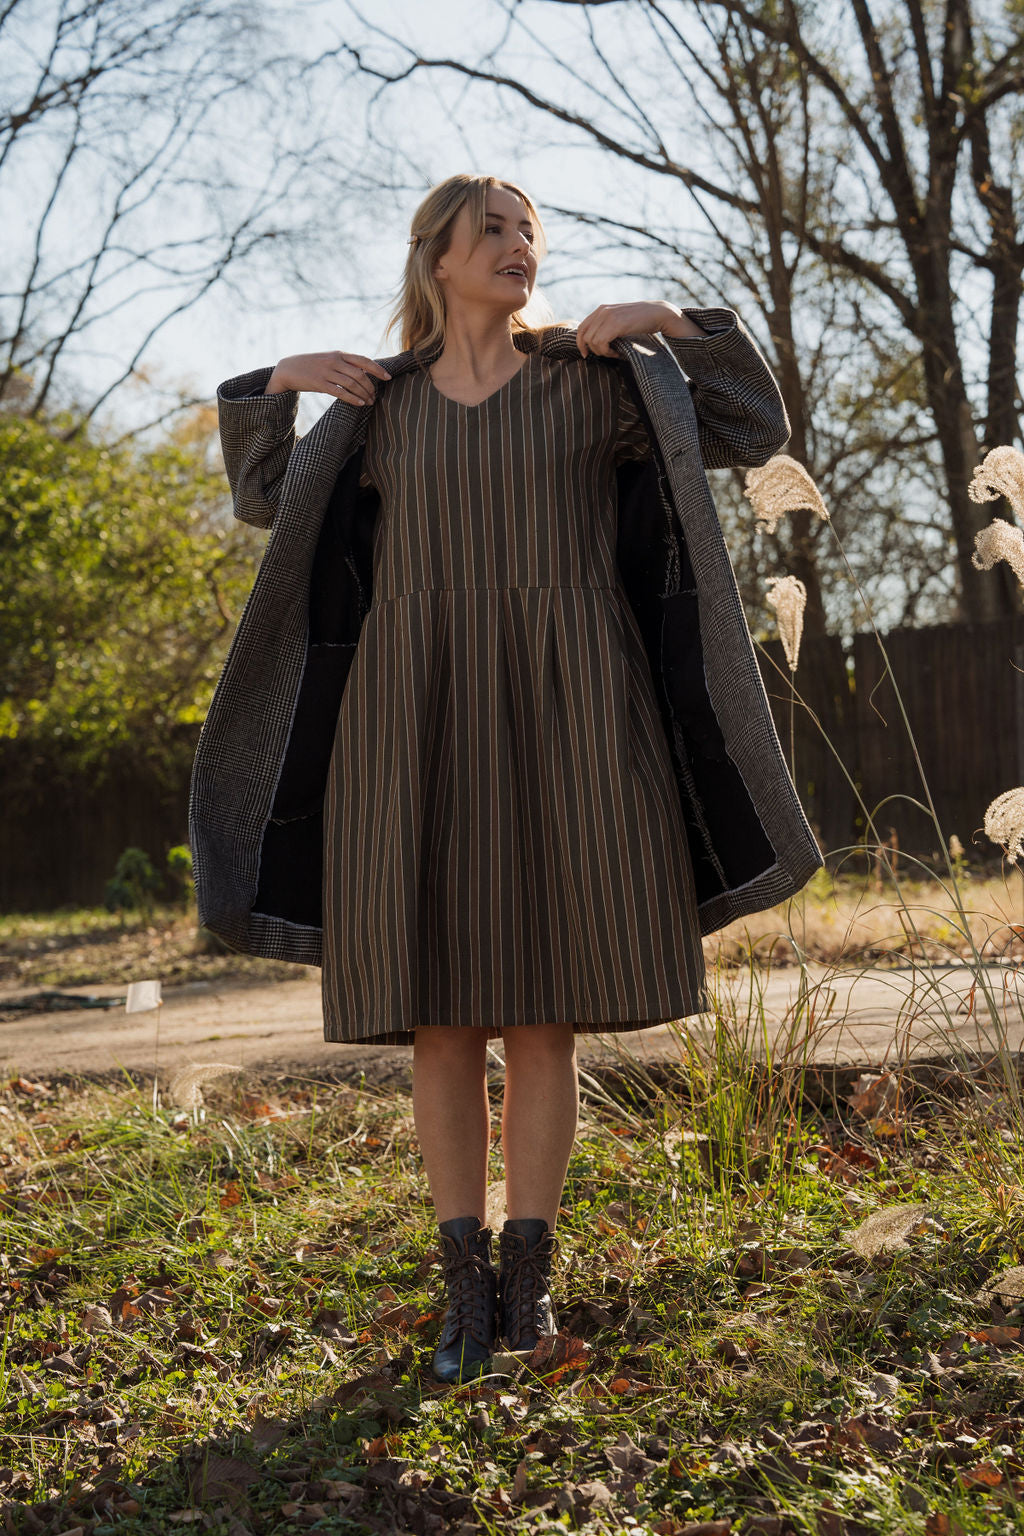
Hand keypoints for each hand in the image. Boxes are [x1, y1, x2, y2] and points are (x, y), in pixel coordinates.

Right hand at [266, 350, 390, 402]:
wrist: (288, 368)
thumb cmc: (312, 365)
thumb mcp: (329, 359)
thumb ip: (344, 363)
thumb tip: (363, 372)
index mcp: (339, 354)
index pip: (363, 360)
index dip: (377, 369)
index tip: (388, 377)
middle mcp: (334, 361)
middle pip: (360, 374)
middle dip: (370, 386)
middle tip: (375, 396)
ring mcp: (327, 372)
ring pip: (352, 384)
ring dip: (363, 394)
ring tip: (369, 402)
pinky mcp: (320, 383)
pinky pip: (340, 392)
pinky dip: (352, 398)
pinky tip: (360, 403)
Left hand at [575, 301, 684, 357]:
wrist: (658, 313)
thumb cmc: (640, 321)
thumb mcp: (619, 319)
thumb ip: (606, 325)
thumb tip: (592, 342)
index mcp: (601, 309)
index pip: (581, 328)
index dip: (580, 343)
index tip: (586, 354)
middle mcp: (602, 311)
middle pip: (584, 337)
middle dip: (593, 350)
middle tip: (607, 354)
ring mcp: (608, 316)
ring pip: (592, 341)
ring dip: (602, 352)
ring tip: (615, 352)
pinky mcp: (616, 324)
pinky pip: (601, 343)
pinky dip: (608, 352)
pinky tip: (618, 353)